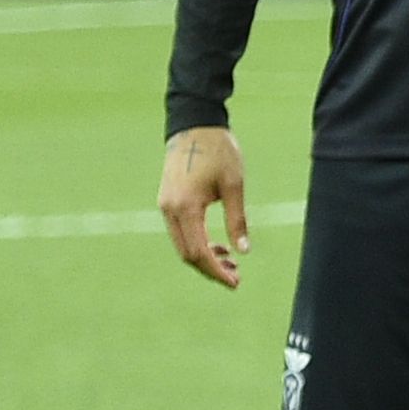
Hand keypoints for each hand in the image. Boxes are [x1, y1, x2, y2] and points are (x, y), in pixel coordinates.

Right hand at [161, 127, 252, 287]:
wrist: (194, 126)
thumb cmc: (219, 152)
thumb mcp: (234, 185)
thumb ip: (237, 220)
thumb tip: (243, 251)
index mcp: (186, 208)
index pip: (199, 252)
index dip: (216, 271)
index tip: (235, 283)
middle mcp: (170, 211)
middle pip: (187, 254)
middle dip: (211, 269)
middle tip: (237, 277)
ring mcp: (165, 206)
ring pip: (182, 245)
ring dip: (205, 257)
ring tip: (232, 263)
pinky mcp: (167, 202)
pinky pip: (180, 232)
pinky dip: (197, 243)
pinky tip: (218, 246)